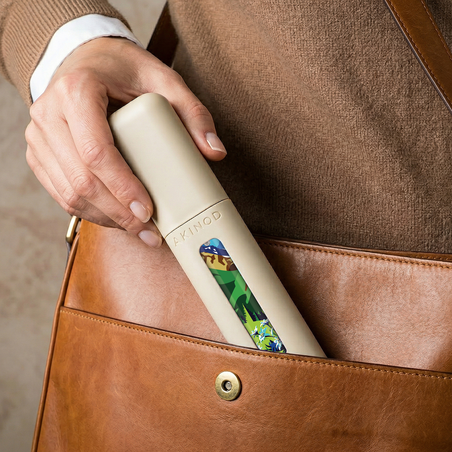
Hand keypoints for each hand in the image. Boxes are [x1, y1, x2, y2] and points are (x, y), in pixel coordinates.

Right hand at [25, 37, 226, 246]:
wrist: (85, 60)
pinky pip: (61, 193)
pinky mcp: (40, 154)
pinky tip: (117, 219)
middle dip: (118, 213)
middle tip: (149, 230)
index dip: (122, 187)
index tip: (148, 210)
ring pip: (69, 193)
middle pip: (81, 180)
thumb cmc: (123, 70)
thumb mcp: (163, 79)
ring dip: (105, 219)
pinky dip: (90, 212)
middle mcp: (49, 114)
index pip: (97, 151)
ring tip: (139, 230)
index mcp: (76, 91)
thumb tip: (215, 152)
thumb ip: (193, 112)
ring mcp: (40, 136)